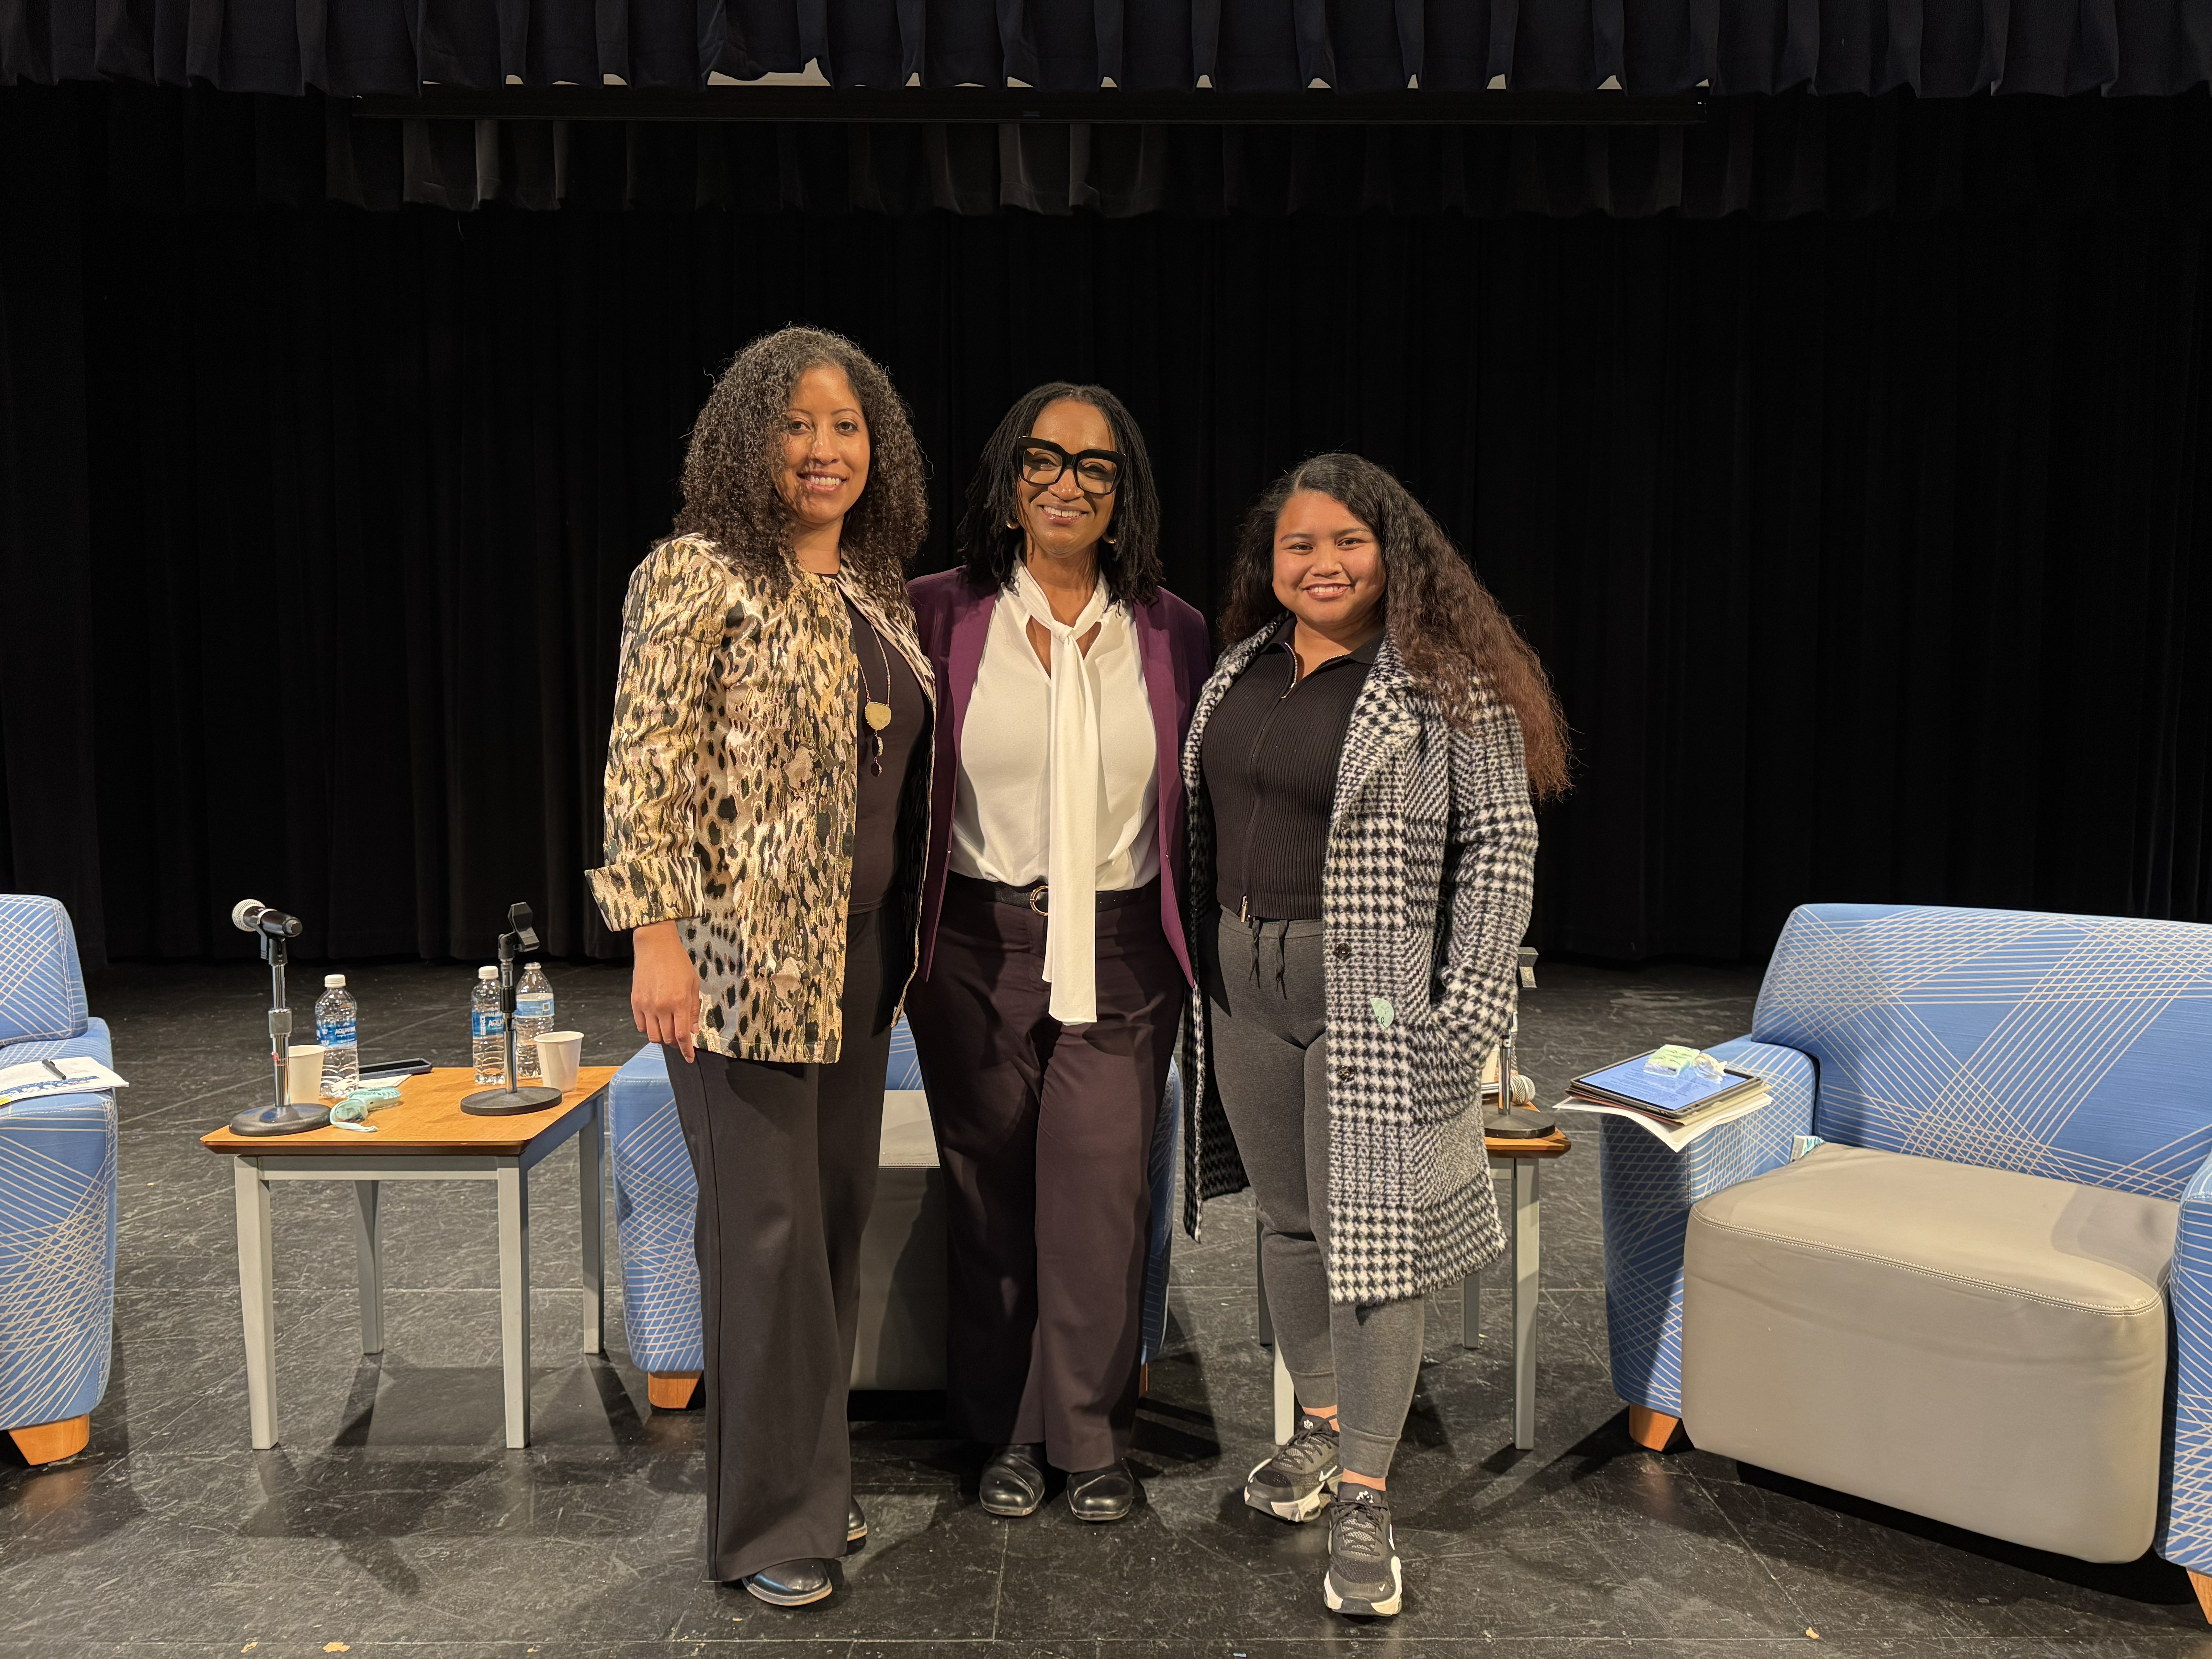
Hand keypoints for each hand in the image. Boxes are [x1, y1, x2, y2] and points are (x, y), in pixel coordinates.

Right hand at [631, 921, 699, 1062]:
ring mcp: (647, 1005)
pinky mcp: (635, 1002)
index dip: (686, 1051)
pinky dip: (648, 1028)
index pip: (683, 1036)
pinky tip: (655, 1022)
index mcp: (680, 1003)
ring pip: (653, 1036)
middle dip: (676, 1043)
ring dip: (662, 1038)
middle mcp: (662, 1007)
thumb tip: (693, 1031)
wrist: (655, 947)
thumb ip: (693, 1010)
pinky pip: (640, 1026)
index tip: (689, 1059)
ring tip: (667, 1030)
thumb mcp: (693, 985)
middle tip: (680, 1039)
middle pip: (668, 1039)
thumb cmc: (678, 963)